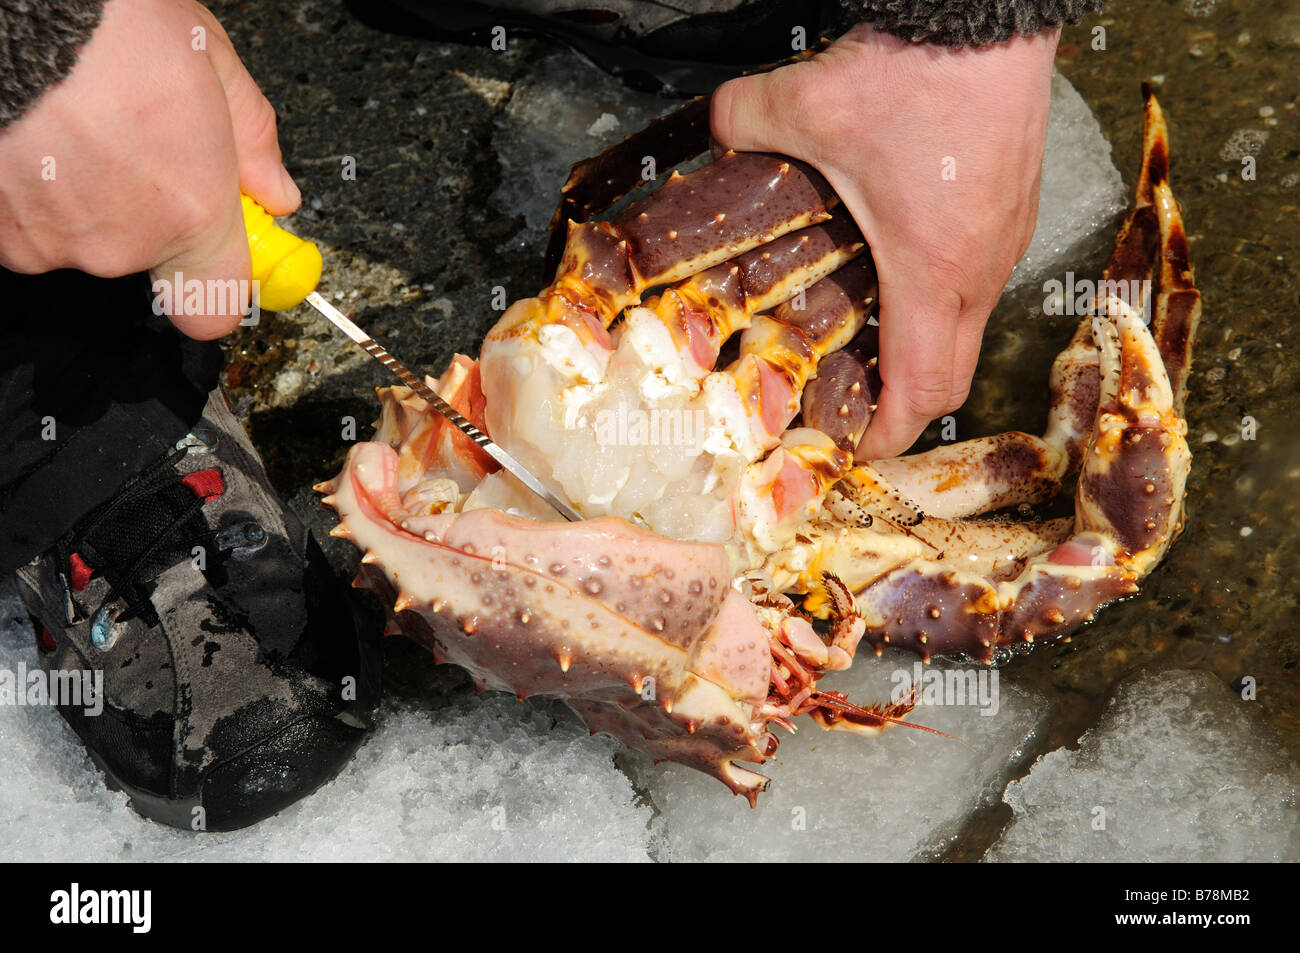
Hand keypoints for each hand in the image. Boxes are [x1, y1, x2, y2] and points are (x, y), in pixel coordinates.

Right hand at [0, 0, 299, 339]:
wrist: (12, 9)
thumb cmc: (103, 21)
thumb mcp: (214, 61)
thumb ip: (254, 141)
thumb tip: (274, 188)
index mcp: (189, 215)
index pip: (215, 311)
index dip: (218, 282)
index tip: (224, 250)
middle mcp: (118, 243)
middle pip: (146, 256)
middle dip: (150, 209)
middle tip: (141, 144)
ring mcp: (48, 239)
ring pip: (82, 235)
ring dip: (86, 194)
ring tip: (83, 128)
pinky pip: (26, 222)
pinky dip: (32, 186)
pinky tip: (39, 136)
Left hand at [711, 23, 1057, 458]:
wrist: (995, 16)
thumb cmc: (920, 72)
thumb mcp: (808, 103)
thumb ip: (743, 124)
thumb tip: (715, 130)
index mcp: (931, 272)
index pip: (921, 390)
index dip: (886, 435)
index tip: (852, 447)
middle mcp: (979, 270)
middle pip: (952, 375)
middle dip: (903, 407)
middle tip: (851, 407)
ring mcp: (1005, 242)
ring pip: (968, 329)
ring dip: (921, 351)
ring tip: (866, 345)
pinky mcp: (1014, 211)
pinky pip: (980, 283)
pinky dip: (941, 303)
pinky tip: (898, 272)